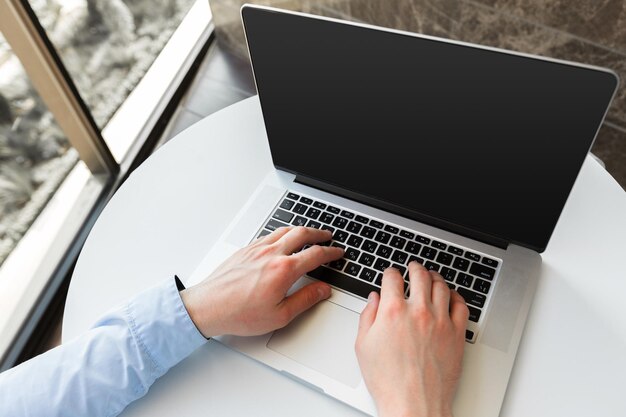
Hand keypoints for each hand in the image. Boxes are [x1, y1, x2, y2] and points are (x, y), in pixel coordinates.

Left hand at [180, 226, 342, 337]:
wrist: (208, 307)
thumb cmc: (239, 313)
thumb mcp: (280, 315)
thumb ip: (306, 299)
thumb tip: (323, 290)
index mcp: (283, 270)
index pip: (315, 254)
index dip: (331, 252)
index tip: (338, 252)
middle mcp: (271, 254)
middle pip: (301, 234)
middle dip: (319, 233)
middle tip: (328, 237)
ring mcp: (256, 249)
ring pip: (284, 230)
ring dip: (301, 230)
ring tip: (309, 234)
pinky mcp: (245, 250)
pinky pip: (269, 235)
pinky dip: (282, 233)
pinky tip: (282, 239)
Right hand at [355, 262, 468, 416]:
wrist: (414, 403)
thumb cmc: (388, 381)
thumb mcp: (363, 346)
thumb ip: (367, 316)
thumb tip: (373, 300)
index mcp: (392, 311)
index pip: (392, 278)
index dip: (390, 272)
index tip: (390, 274)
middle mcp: (418, 311)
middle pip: (420, 275)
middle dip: (414, 267)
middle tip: (413, 267)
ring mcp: (440, 321)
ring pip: (441, 286)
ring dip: (435, 277)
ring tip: (432, 276)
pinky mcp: (456, 334)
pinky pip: (461, 306)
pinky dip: (455, 296)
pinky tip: (451, 295)